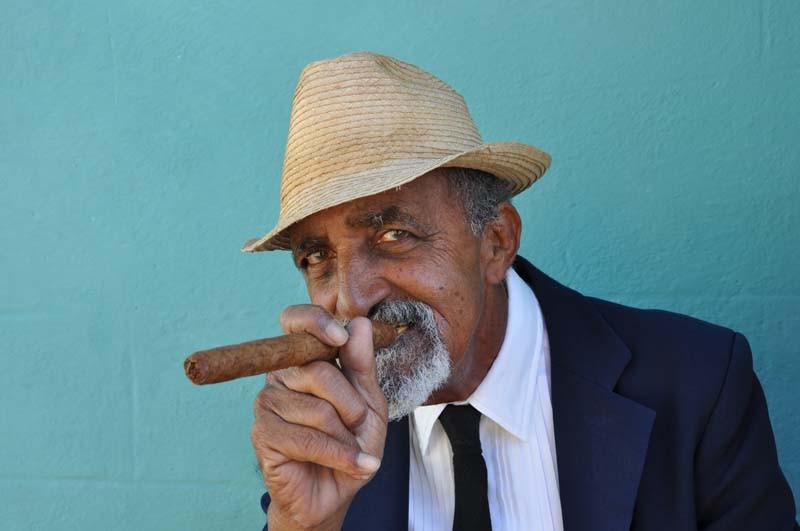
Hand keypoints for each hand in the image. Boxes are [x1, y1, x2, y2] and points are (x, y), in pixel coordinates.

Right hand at [251, 305, 388, 529]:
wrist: (336, 492)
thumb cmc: (349, 443)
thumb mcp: (367, 402)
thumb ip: (361, 364)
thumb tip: (359, 322)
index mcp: (303, 359)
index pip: (294, 321)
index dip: (315, 321)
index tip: (340, 337)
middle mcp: (279, 376)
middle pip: (318, 371)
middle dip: (351, 404)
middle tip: (357, 424)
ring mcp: (267, 404)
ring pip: (317, 409)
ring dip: (345, 435)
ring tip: (349, 448)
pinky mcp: (263, 435)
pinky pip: (308, 439)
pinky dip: (339, 455)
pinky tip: (352, 464)